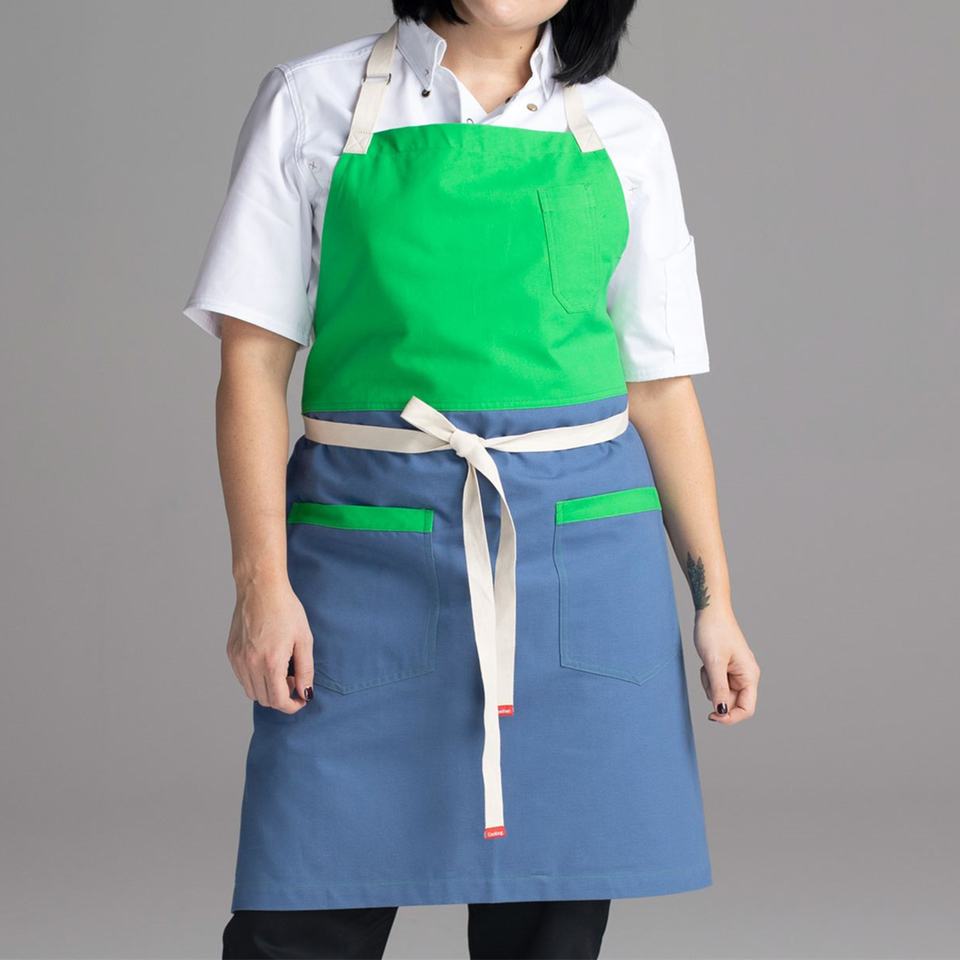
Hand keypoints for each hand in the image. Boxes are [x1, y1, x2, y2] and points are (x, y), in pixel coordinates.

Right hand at [226, 579, 313, 713]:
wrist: (261, 588)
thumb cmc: (286, 610)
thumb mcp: (304, 639)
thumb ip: (306, 670)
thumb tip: (305, 693)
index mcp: (270, 662)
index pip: (278, 701)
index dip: (292, 706)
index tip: (301, 700)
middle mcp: (250, 664)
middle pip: (264, 700)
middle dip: (281, 697)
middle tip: (293, 680)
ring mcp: (238, 659)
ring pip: (251, 691)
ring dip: (267, 690)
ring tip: (280, 670)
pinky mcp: (231, 652)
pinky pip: (242, 677)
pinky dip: (255, 679)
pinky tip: (266, 662)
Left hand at [693, 605, 759, 724]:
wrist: (709, 611)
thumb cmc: (714, 632)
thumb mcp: (713, 662)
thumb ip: (718, 688)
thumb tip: (721, 712)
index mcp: (750, 675)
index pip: (747, 709)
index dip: (730, 717)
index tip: (712, 716)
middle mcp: (746, 676)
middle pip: (732, 702)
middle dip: (716, 695)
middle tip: (707, 675)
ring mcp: (736, 672)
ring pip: (721, 693)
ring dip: (710, 685)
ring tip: (707, 665)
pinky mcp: (726, 668)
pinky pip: (716, 683)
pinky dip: (708, 677)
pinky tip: (706, 662)